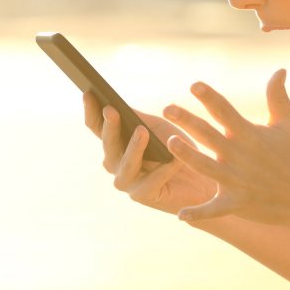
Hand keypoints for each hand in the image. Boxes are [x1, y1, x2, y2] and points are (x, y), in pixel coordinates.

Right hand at [83, 92, 216, 214]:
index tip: (88, 92)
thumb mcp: (156, 127)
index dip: (91, 111)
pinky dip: (164, 168)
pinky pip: (152, 181)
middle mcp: (115, 164)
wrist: (201, 176)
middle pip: (108, 144)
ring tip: (142, 131)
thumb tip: (115, 102)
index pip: (96, 127)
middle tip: (111, 110)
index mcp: (115, 144)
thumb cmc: (176, 148)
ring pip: (125, 164)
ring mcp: (127, 182)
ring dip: (133, 148)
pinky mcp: (144, 196)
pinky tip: (174, 158)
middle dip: (110, 127)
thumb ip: (137, 118)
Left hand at [162, 69, 289, 225]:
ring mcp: (237, 180)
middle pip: (208, 134)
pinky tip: (181, 215)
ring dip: (188, 156)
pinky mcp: (237, 202)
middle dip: (188, 121)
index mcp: (248, 134)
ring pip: (206, 167)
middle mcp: (239, 155)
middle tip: (167, 109)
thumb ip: (278, 97)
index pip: (225, 111)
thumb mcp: (289, 124)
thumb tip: (280, 69)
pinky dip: (199, 213)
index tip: (194, 85)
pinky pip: (214, 209)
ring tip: (172, 142)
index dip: (210, 97)